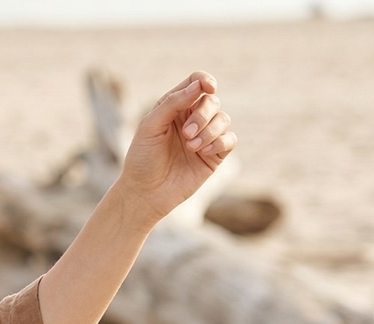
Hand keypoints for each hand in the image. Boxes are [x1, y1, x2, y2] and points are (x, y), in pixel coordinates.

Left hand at [118, 71, 237, 222]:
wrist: (145, 192)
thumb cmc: (142, 158)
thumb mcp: (151, 126)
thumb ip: (172, 103)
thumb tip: (200, 85)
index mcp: (173, 107)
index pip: (195, 83)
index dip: (205, 80)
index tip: (209, 87)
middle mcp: (191, 119)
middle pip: (212, 101)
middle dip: (203, 114)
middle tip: (186, 133)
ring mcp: (204, 136)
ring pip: (224, 119)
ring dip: (209, 131)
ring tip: (191, 147)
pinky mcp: (214, 155)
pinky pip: (230, 139)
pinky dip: (219, 142)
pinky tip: (203, 153)